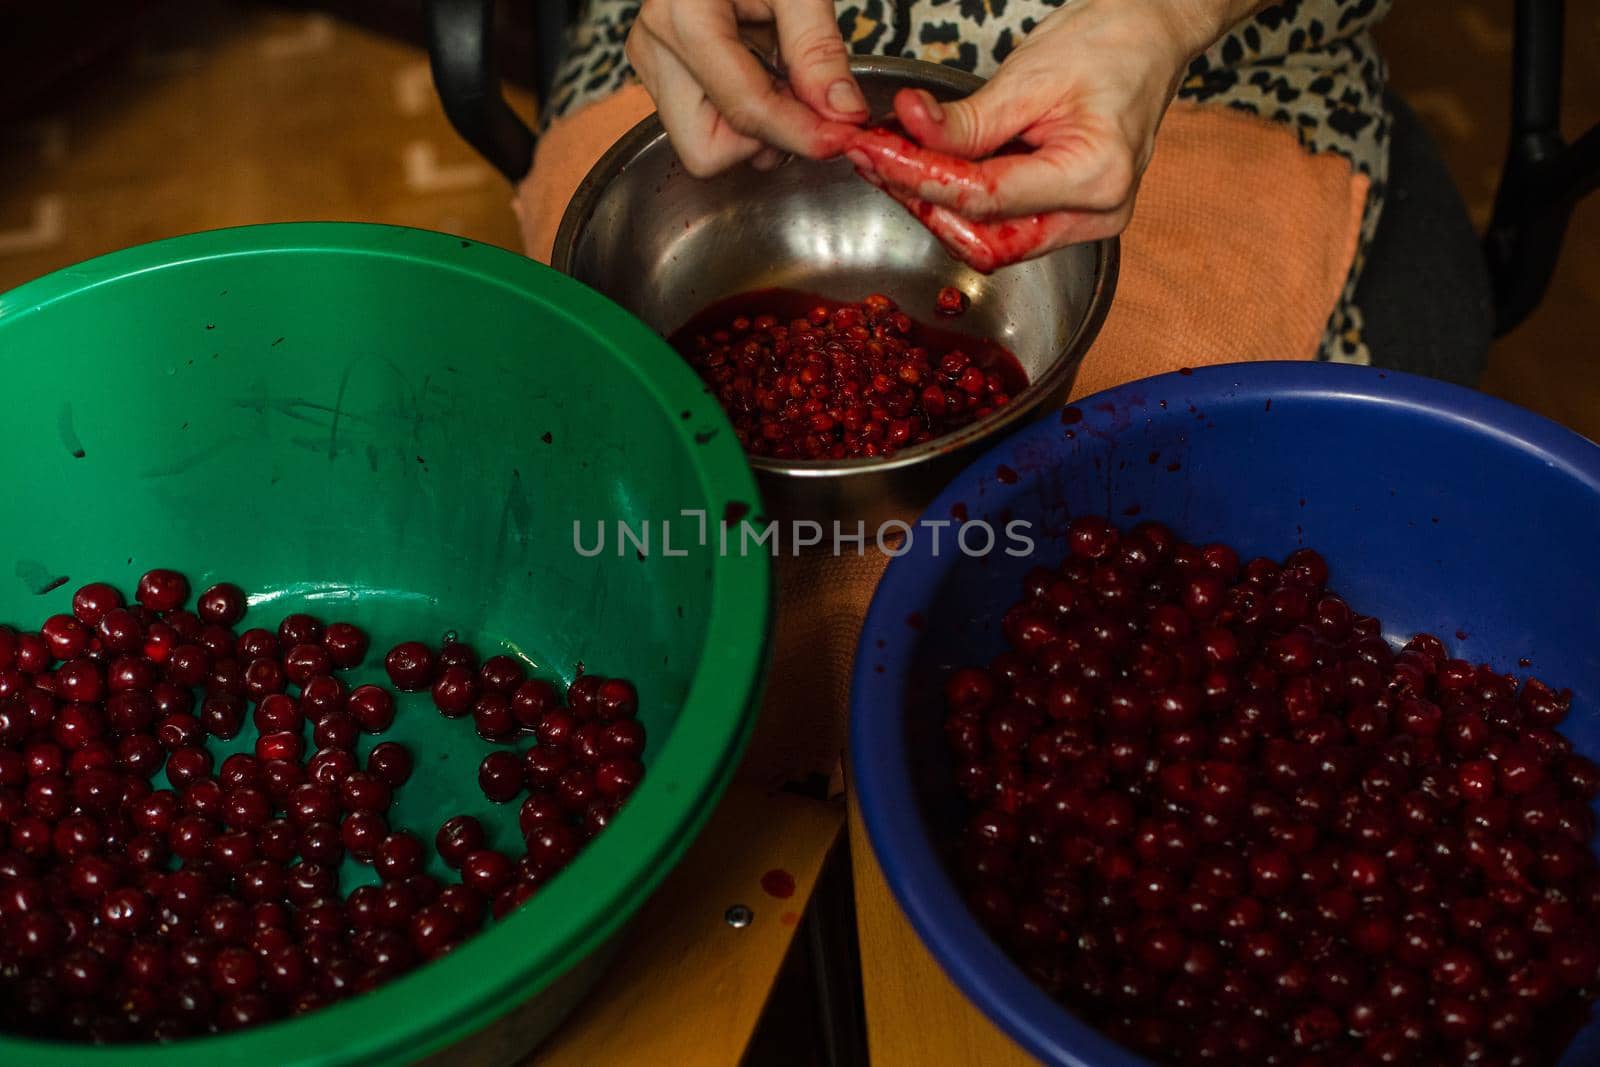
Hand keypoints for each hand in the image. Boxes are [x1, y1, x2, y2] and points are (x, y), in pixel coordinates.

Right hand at [626, 0, 867, 176]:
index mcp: (682, 18)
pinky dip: (743, 114)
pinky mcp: (661, 74)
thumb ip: (818, 48)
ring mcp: (652, 66)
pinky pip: (706, 125)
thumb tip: (842, 113)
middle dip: (761, 139)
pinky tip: (760, 72)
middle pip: (707, 150)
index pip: (745, 109)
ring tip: (778, 74)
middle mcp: (656, 50)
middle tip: (800, 96)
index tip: (842, 137)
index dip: (801, 134)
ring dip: (755, 129)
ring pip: (704, 146)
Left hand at [846, 0, 1258, 268]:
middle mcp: (1097, 216)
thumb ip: (966, 119)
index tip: (876, 153)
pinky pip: (1005, 228)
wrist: (1151, 39)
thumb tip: (908, 129)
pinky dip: (964, 204)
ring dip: (939, 208)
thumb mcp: (1029, 75)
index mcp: (1096, 176)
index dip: (921, 179)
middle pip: (985, 239)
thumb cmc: (1108, 46)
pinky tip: (931, 170)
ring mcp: (1086, 224)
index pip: (986, 199)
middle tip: (876, 161)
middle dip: (925, 203)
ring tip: (896, 162)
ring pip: (991, 243)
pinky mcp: (1070, 219)